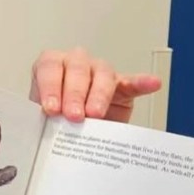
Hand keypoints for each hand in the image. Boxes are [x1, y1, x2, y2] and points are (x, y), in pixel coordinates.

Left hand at [29, 46, 160, 123]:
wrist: (74, 130)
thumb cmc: (55, 118)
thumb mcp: (44, 117)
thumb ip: (42, 118)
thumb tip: (41, 130)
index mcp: (52, 66)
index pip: (50, 68)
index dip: (50, 87)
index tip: (51, 108)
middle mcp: (76, 64)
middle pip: (77, 70)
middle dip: (74, 94)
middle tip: (73, 116)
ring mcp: (99, 72)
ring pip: (102, 75)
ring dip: (99, 95)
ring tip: (96, 114)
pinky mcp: (121, 86)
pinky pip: (132, 82)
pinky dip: (142, 83)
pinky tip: (152, 83)